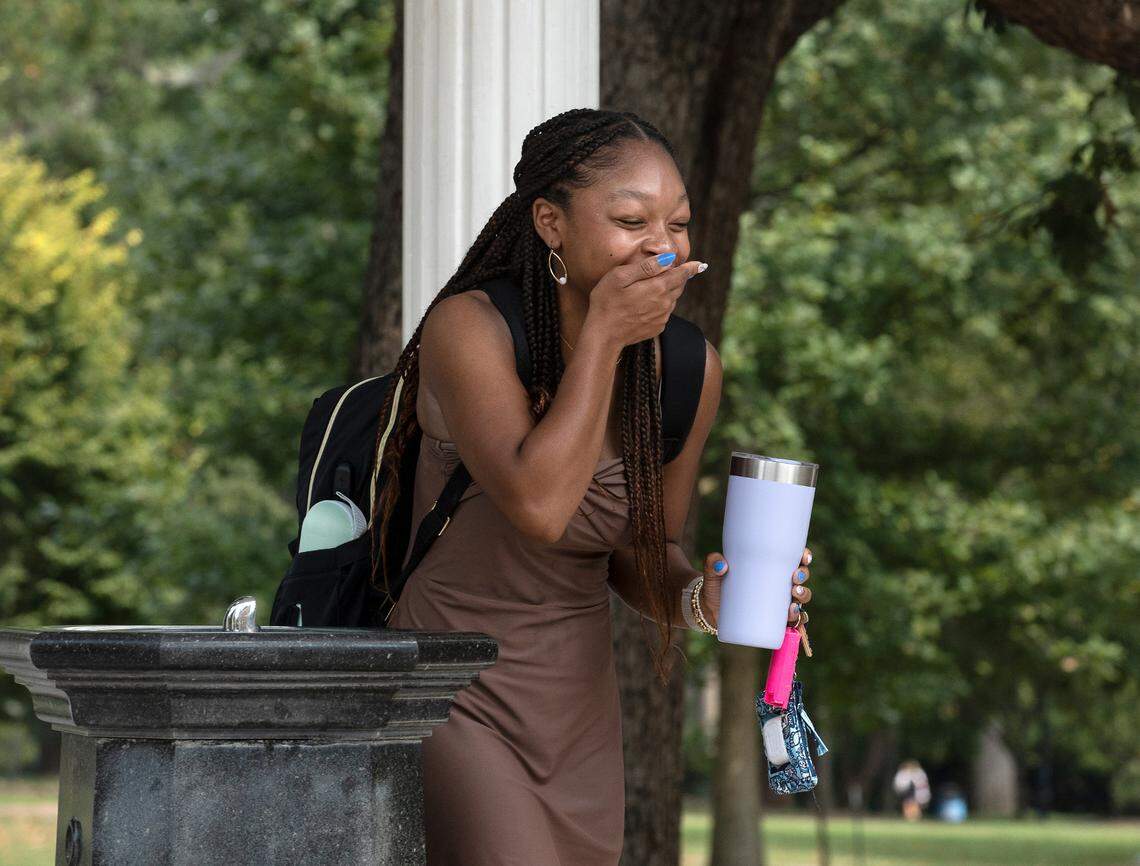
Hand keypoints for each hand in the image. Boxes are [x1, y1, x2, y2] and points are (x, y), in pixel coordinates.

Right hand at [584, 253, 706, 348]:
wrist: (603, 335)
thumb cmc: (606, 302)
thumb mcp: (620, 276)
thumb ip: (646, 267)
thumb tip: (668, 258)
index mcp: (657, 287)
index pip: (681, 274)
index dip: (691, 268)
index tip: (700, 264)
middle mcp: (664, 303)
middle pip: (679, 286)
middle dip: (679, 278)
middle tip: (674, 272)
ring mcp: (662, 317)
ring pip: (672, 300)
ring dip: (668, 292)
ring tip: (654, 288)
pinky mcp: (657, 328)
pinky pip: (664, 313)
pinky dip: (661, 306)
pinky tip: (646, 306)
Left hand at [700, 547, 813, 629]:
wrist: (709, 608)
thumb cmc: (716, 585)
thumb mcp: (713, 574)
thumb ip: (712, 565)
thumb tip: (721, 565)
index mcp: (770, 567)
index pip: (794, 559)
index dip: (805, 557)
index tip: (804, 557)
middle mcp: (778, 584)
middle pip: (800, 579)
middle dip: (803, 578)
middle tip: (794, 580)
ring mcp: (776, 602)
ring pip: (799, 600)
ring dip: (803, 599)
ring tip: (793, 602)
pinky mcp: (772, 620)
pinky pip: (791, 621)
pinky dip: (797, 621)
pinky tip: (796, 619)